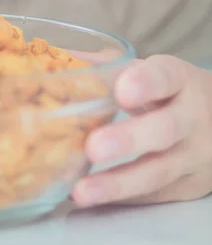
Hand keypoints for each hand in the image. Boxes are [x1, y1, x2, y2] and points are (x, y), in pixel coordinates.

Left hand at [72, 55, 211, 206]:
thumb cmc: (168, 91)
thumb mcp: (147, 70)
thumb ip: (107, 65)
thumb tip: (61, 56)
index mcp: (179, 80)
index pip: (165, 78)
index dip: (145, 84)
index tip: (123, 91)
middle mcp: (192, 118)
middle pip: (165, 130)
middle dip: (129, 139)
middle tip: (94, 147)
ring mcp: (193, 156)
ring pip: (159, 172)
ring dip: (118, 184)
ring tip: (82, 190)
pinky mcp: (187, 186)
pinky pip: (154, 195)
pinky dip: (121, 199)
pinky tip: (92, 199)